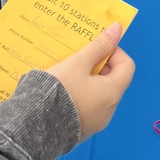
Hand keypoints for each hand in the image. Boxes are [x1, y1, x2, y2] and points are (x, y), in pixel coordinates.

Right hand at [47, 22, 134, 140]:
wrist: (32, 127)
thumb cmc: (59, 91)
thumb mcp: (78, 63)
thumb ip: (99, 46)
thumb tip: (117, 28)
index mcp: (112, 93)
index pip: (127, 66)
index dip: (114, 52)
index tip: (97, 48)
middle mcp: (108, 111)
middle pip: (113, 81)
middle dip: (99, 66)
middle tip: (80, 58)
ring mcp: (94, 123)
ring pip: (98, 95)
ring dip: (88, 81)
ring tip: (69, 73)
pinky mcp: (80, 131)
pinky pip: (87, 108)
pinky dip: (80, 96)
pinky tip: (63, 91)